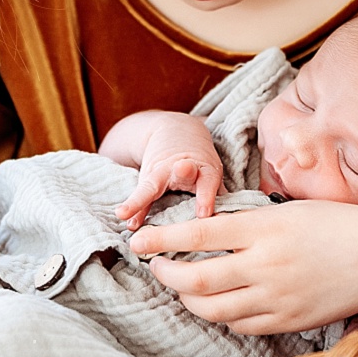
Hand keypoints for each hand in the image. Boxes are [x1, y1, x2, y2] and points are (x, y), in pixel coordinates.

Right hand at [115, 113, 223, 229]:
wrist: (175, 131)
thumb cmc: (199, 162)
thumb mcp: (212, 175)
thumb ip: (221, 197)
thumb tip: (232, 225)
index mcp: (204, 168)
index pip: (208, 180)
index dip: (206, 196)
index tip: (204, 214)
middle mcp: (181, 168)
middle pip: (181, 172)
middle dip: (183, 171)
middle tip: (182, 170)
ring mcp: (161, 172)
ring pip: (151, 186)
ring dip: (140, 199)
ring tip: (125, 213)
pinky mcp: (147, 178)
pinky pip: (140, 196)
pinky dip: (133, 207)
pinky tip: (125, 219)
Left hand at [129, 202, 357, 333]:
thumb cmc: (339, 224)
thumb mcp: (291, 210)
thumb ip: (249, 223)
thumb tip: (207, 231)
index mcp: (265, 228)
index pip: (198, 234)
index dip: (161, 240)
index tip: (138, 241)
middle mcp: (267, 265)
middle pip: (197, 280)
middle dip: (167, 275)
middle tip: (156, 267)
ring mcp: (279, 298)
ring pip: (214, 309)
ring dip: (189, 299)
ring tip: (182, 287)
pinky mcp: (290, 321)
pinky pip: (242, 325)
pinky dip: (222, 316)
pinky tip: (218, 304)